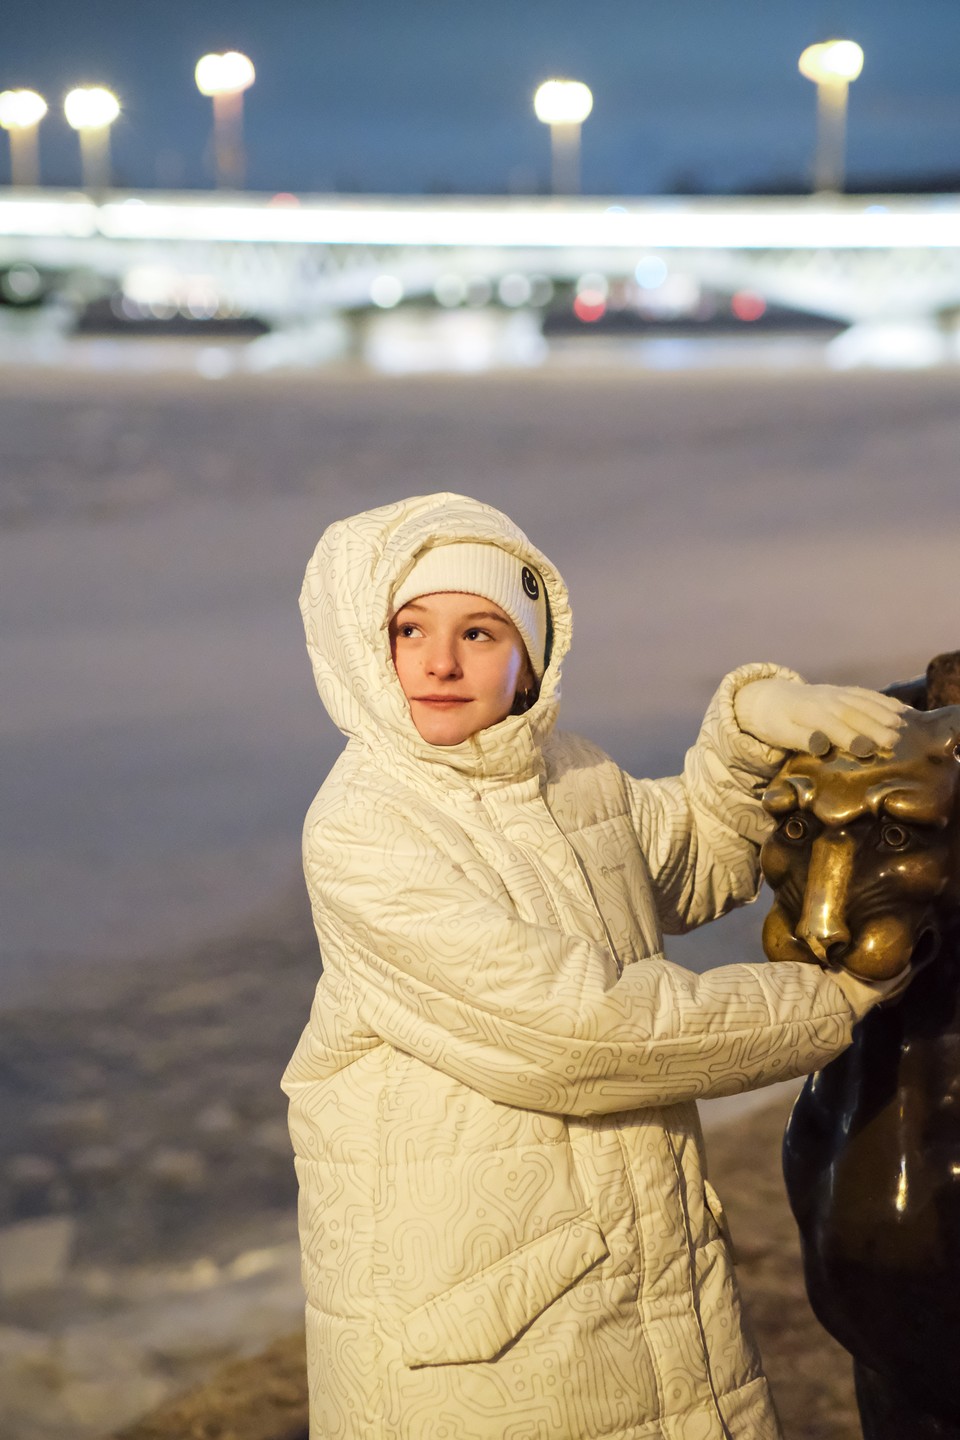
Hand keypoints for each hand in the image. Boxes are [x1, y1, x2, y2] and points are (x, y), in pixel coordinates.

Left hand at [734, 677, 905, 755]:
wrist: (771, 696)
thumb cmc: (777, 722)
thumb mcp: (782, 734)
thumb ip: (802, 739)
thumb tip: (822, 747)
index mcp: (808, 713)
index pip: (831, 725)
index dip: (849, 737)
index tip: (867, 750)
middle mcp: (826, 700)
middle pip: (852, 713)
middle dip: (874, 727)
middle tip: (893, 741)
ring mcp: (836, 693)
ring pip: (862, 701)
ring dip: (883, 712)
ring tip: (901, 724)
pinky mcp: (844, 691)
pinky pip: (865, 693)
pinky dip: (883, 700)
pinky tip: (900, 709)